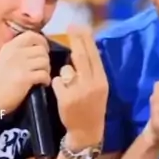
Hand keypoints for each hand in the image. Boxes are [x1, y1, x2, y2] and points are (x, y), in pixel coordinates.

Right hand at [0, 30, 50, 113]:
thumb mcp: (5, 58)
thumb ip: (18, 51)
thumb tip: (39, 47)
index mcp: (10, 46)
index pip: (32, 35)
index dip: (42, 41)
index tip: (44, 50)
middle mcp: (15, 52)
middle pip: (41, 50)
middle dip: (46, 59)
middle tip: (43, 68)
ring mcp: (21, 65)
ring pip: (45, 61)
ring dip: (47, 69)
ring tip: (42, 76)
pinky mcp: (25, 78)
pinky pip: (44, 74)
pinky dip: (46, 80)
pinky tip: (43, 83)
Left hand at [52, 25, 107, 147]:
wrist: (87, 132)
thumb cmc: (92, 106)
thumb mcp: (99, 88)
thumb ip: (92, 71)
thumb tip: (83, 48)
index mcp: (102, 81)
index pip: (94, 56)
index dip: (86, 40)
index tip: (79, 26)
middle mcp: (92, 84)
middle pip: (81, 57)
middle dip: (75, 40)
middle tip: (70, 26)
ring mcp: (79, 92)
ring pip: (66, 70)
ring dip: (64, 73)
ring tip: (69, 84)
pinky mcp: (65, 99)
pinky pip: (56, 82)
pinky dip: (57, 85)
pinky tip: (62, 94)